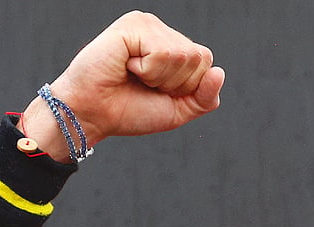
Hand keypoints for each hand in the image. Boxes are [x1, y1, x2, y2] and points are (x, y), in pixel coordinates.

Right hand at [18, 12, 224, 160]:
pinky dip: (147, 70)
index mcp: (173, 47)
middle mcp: (162, 32)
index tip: (157, 91)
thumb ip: (206, 97)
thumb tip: (219, 72)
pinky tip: (127, 66)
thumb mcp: (178, 110)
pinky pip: (163, 52)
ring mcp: (148, 25)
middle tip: (144, 84)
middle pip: (199, 57)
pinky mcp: (133, 24)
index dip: (186, 87)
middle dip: (174, 83)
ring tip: (134, 75)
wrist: (94, 115)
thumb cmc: (129, 111)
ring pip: (183, 55)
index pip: (206, 63)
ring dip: (158, 77)